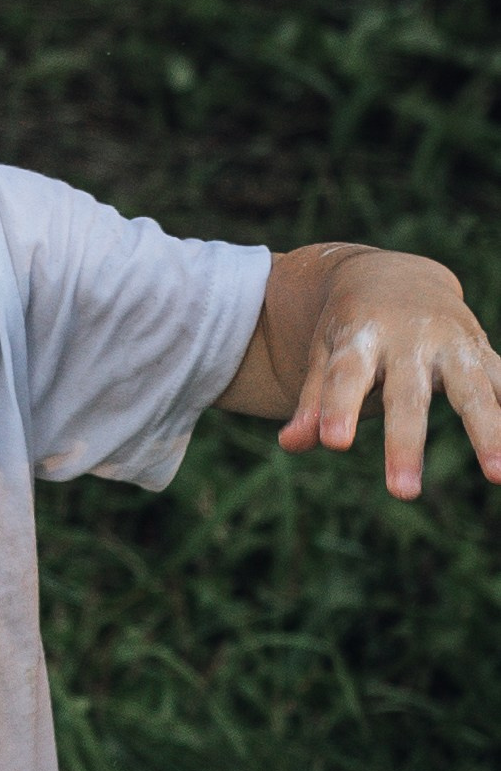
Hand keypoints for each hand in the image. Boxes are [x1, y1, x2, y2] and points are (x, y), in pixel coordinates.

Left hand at [224, 244, 500, 499]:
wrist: (397, 277)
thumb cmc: (353, 329)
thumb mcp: (324, 354)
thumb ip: (313, 401)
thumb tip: (290, 445)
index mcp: (362, 336)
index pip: (346, 375)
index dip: (338, 408)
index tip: (334, 442)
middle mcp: (411, 338)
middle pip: (409, 395)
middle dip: (406, 443)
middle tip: (402, 494)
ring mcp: (453, 344)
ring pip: (473, 390)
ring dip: (488, 432)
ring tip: (496, 475)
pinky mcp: (482, 353)